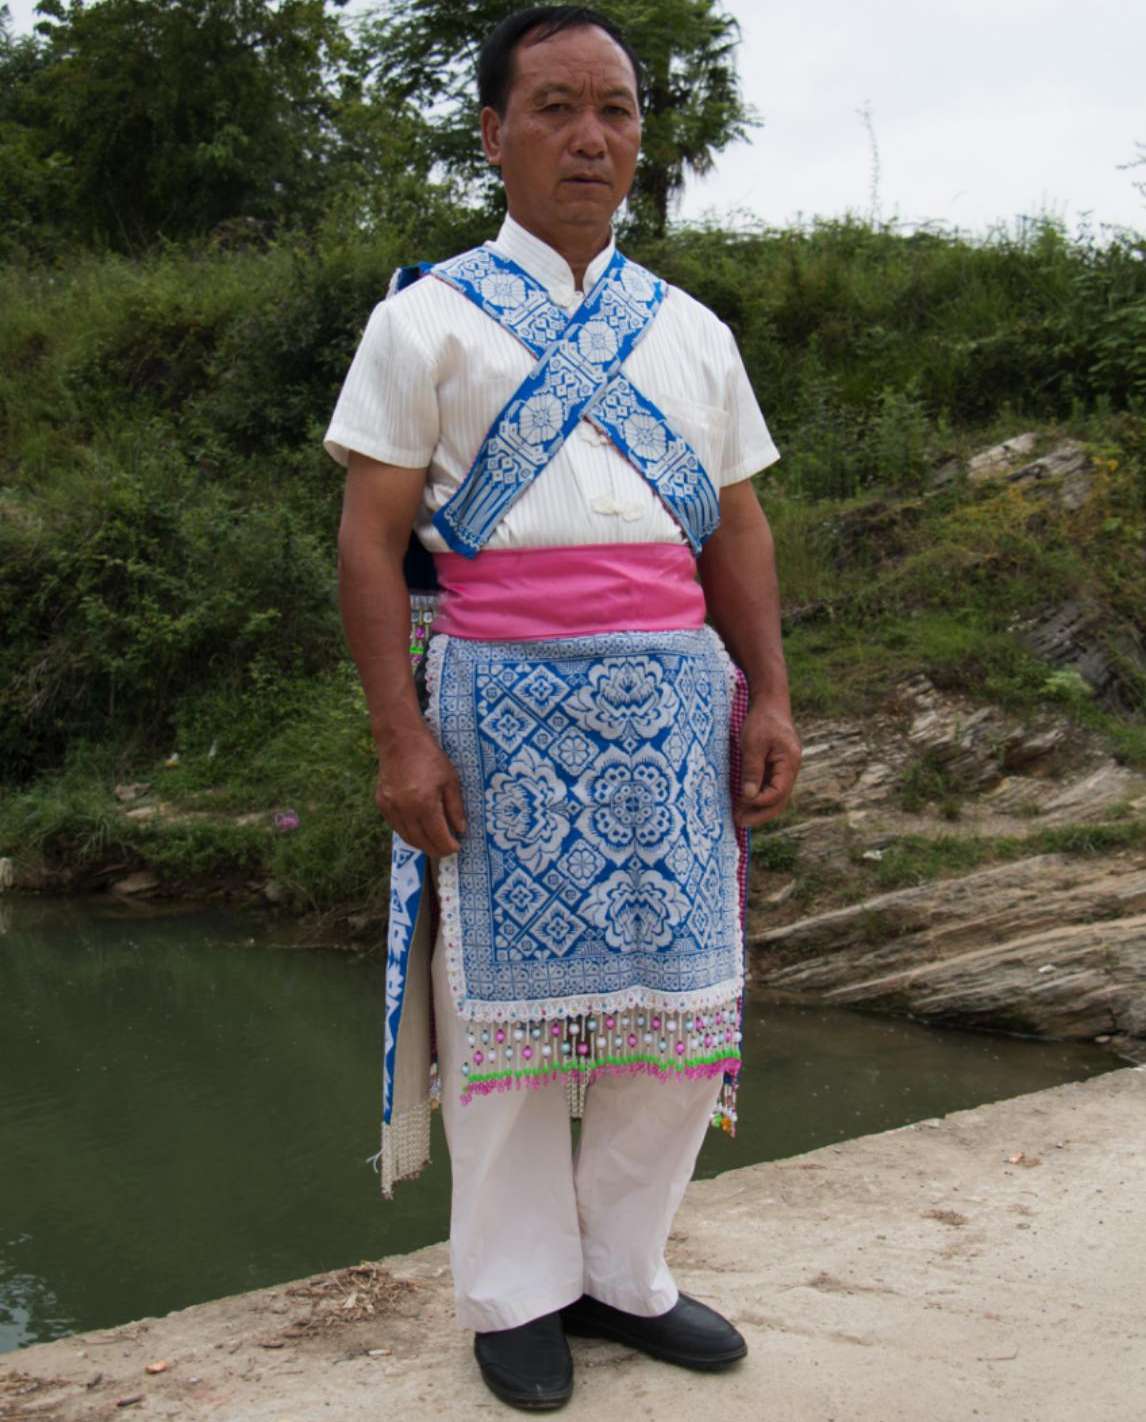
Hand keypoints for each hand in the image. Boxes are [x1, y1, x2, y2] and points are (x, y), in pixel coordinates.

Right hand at [375, 729, 466, 855]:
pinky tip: (418, 830)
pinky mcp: (382, 804)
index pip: (438, 837)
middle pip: (421, 842)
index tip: (457, 847)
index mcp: (425, 804)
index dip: (449, 846)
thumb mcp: (450, 780)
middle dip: (436, 850)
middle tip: (446, 850)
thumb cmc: (430, 757)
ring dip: (422, 844)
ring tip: (434, 843)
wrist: (400, 740)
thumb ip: (455, 807)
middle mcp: (405, 810)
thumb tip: (460, 830)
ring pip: (407, 837)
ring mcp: (390, 808)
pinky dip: (409, 833)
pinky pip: (396, 827)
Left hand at [735, 703, 800, 828]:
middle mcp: (790, 769)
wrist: (770, 702)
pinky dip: (757, 796)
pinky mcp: (776, 766)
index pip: (777, 793)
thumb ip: (752, 770)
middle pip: (779, 800)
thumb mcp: (753, 744)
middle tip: (739, 823)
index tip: (740, 805)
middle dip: (759, 814)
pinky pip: (769, 787)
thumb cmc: (762, 720)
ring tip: (738, 817)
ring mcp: (785, 769)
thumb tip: (748, 797)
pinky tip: (742, 802)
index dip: (759, 802)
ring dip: (757, 808)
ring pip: (775, 796)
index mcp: (789, 763)